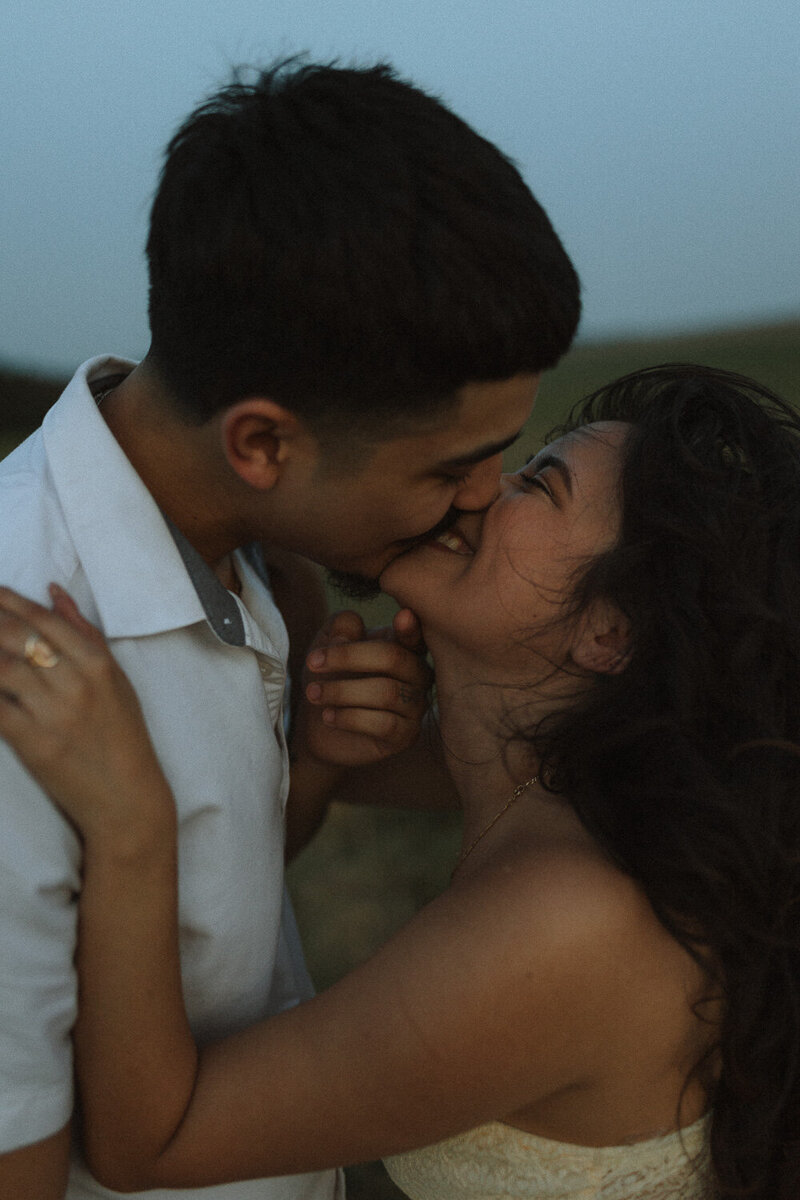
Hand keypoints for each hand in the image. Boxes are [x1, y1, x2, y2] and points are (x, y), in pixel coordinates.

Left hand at [0, 585, 172, 838]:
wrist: (127, 797)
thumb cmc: (123, 735)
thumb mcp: (116, 679)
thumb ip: (85, 634)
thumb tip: (53, 593)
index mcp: (98, 663)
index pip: (44, 620)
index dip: (9, 601)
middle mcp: (76, 683)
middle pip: (16, 638)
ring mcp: (54, 713)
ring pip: (2, 668)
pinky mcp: (34, 743)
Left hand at [295, 608, 431, 767]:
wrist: (321, 728)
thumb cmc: (331, 677)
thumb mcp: (327, 645)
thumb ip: (340, 628)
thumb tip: (348, 632)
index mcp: (404, 647)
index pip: (414, 634)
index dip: (411, 627)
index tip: (401, 617)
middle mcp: (418, 674)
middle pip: (393, 658)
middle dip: (348, 657)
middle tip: (312, 663)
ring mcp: (415, 706)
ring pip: (387, 693)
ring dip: (342, 691)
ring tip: (313, 694)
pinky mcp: (405, 735)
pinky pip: (384, 724)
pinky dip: (350, 718)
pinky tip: (328, 716)